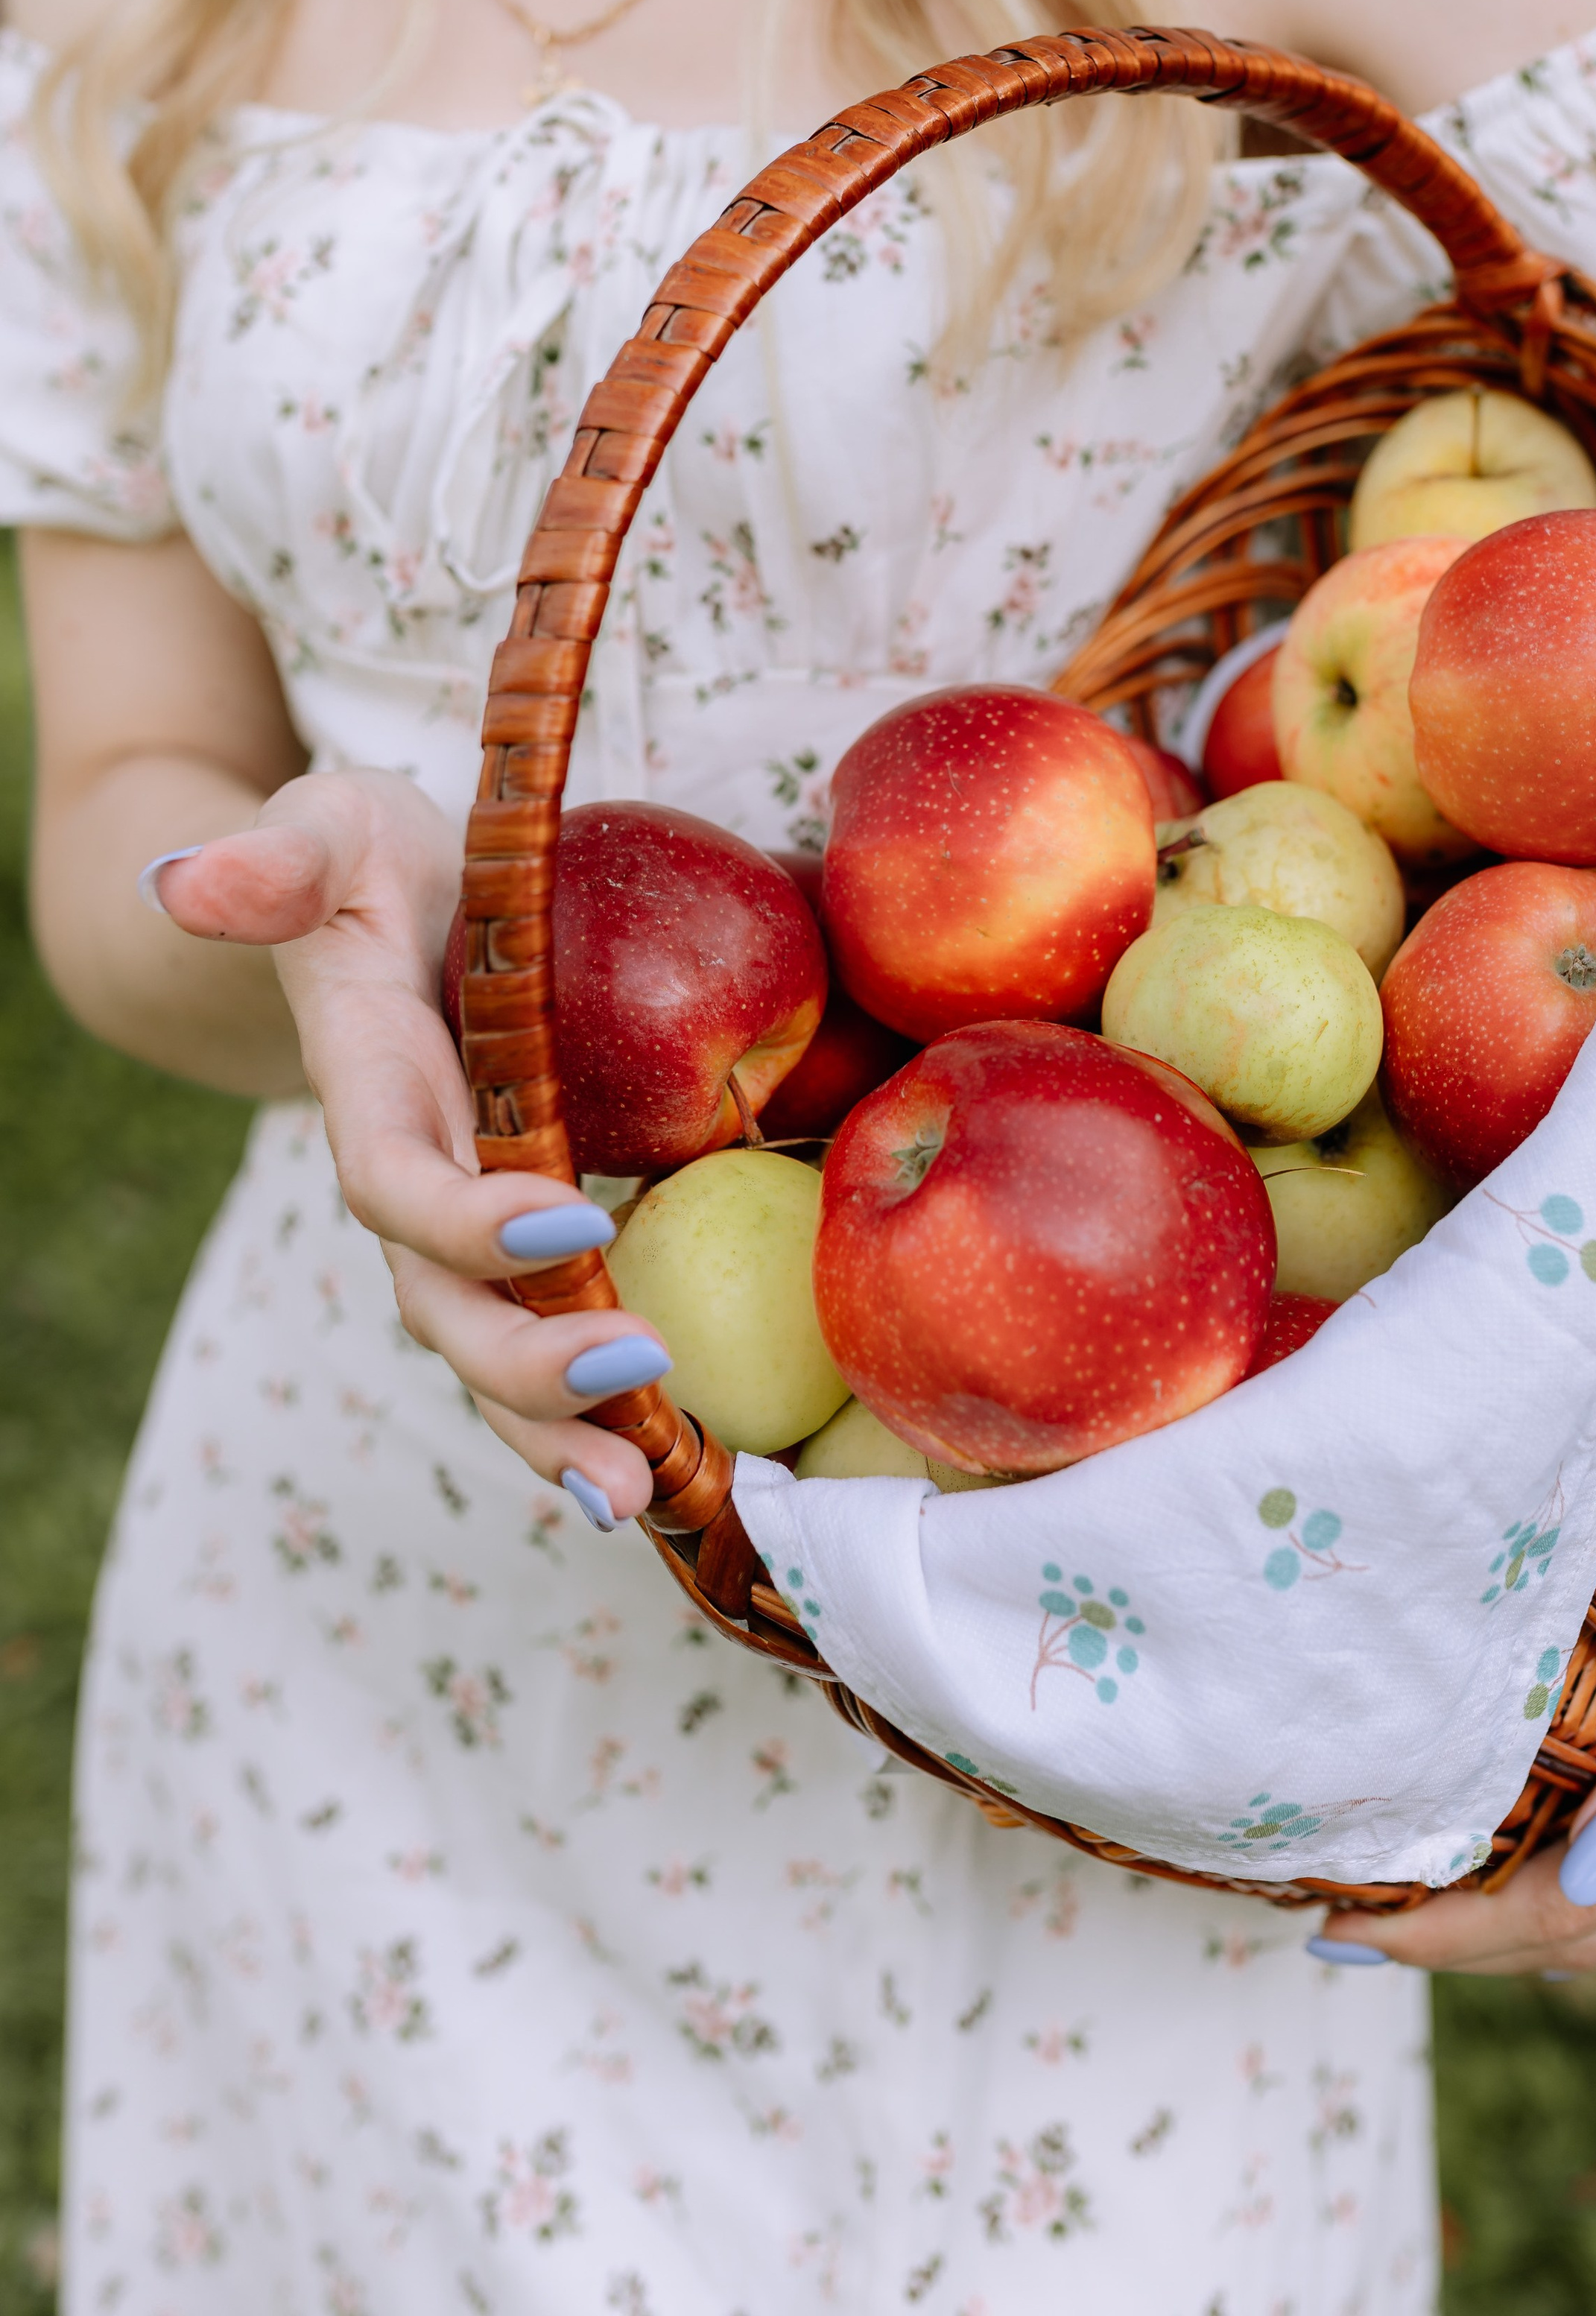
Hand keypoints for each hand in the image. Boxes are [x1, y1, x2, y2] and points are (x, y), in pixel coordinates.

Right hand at [144, 771, 666, 1527]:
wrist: (392, 897)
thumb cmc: (368, 860)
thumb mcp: (327, 829)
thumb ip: (273, 861)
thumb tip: (186, 878)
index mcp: (370, 1090)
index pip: (398, 1181)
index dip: (463, 1217)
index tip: (559, 1221)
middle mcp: (417, 1175)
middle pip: (448, 1306)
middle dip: (527, 1361)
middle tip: (636, 1376)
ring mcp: (471, 1213)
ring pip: (500, 1349)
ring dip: (566, 1426)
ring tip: (646, 1487)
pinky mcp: (532, 1225)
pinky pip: (559, 1327)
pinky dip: (610, 1401)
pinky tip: (688, 1461)